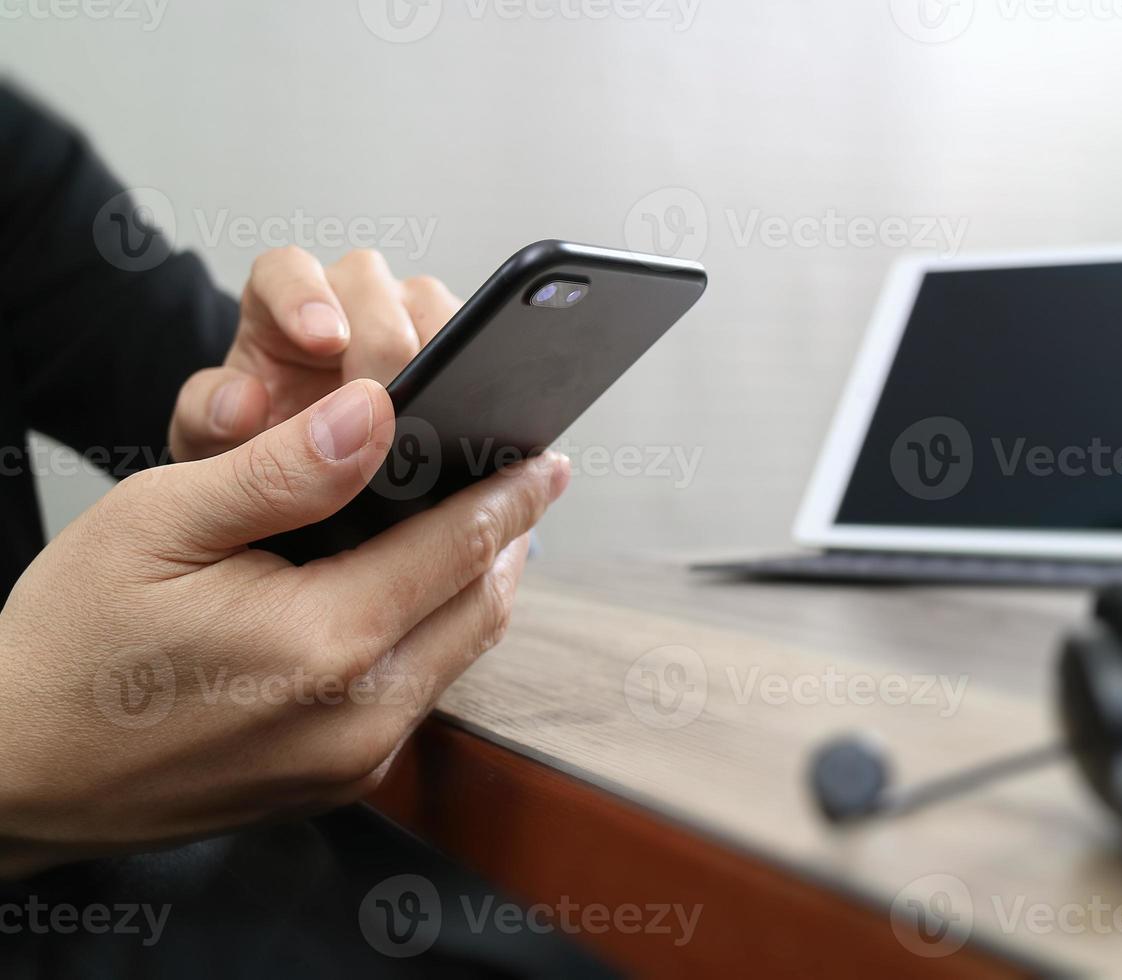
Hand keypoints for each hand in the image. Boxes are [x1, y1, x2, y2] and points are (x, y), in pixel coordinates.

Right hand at [0, 380, 568, 877]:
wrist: (10, 774)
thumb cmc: (69, 643)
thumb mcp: (159, 525)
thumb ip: (282, 469)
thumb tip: (375, 411)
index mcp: (325, 643)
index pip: (460, 548)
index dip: (511, 494)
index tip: (548, 459)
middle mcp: (360, 716)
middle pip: (481, 607)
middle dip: (508, 539)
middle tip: (520, 486)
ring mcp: (352, 762)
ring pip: (459, 655)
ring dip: (477, 588)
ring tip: (479, 529)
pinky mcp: (336, 784)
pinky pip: (420, 696)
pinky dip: (435, 636)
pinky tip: (413, 595)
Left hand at [168, 247, 461, 461]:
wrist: (306, 483)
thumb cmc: (257, 448)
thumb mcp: (212, 441)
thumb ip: (208, 418)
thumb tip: (242, 404)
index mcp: (279, 304)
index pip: (288, 272)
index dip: (306, 298)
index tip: (323, 340)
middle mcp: (347, 301)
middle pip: (372, 288)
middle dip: (381, 344)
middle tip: (385, 404)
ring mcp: (407, 322)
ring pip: (433, 306)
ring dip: (437, 354)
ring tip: (436, 409)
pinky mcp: (454, 354)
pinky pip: (476, 344)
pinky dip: (477, 375)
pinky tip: (477, 418)